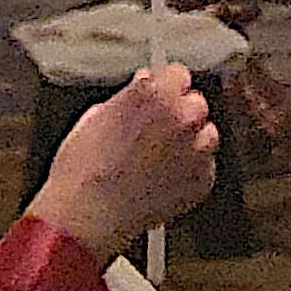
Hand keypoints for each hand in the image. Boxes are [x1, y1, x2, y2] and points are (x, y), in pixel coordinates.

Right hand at [24, 65, 218, 265]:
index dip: (167, 85)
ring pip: (207, 135)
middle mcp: (181, 118)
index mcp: (155, 95)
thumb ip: (129, 97)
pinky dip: (191, 171)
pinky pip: (206, 167)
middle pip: (197, 103)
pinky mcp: (202, 181)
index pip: (179, 74)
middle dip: (180, 113)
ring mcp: (195, 151)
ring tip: (161, 158)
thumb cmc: (83, 171)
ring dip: (191, 141)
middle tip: (157, 131)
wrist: (87, 216)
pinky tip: (165, 178)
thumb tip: (142, 86)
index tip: (162, 94)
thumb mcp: (95, 118)